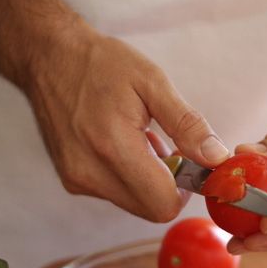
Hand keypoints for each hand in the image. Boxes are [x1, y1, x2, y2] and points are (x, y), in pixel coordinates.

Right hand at [26, 23, 228, 221]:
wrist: (50, 59)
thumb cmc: (101, 64)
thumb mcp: (152, 83)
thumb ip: (186, 124)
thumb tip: (216, 158)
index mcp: (113, 147)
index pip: (163, 204)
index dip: (187, 189)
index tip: (191, 162)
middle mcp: (90, 173)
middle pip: (151, 208)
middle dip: (170, 185)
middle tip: (169, 148)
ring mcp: (78, 179)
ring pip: (135, 202)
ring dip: (151, 179)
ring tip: (144, 138)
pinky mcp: (72, 179)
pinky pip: (116, 193)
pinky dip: (131, 176)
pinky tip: (126, 145)